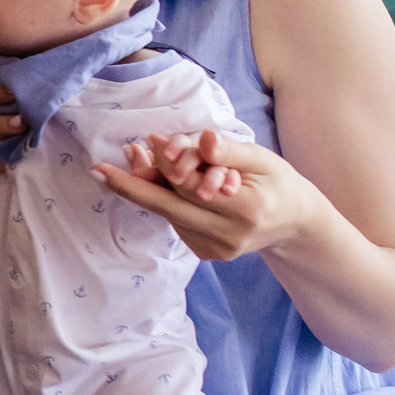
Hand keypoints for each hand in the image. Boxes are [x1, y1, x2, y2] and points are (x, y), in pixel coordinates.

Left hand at [94, 130, 324, 260]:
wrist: (295, 224)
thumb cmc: (279, 183)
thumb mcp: (261, 159)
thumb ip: (228, 152)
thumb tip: (201, 139)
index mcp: (246, 211)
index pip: (191, 187)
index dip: (164, 164)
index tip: (141, 146)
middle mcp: (228, 236)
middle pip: (168, 207)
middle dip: (132, 186)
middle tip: (99, 170)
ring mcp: (215, 250)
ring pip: (169, 214)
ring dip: (148, 188)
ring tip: (134, 157)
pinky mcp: (206, 254)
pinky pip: (176, 222)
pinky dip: (164, 199)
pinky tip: (159, 178)